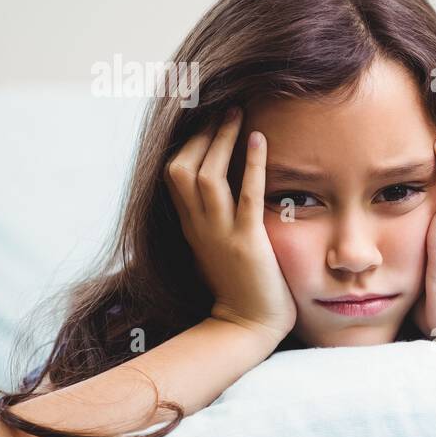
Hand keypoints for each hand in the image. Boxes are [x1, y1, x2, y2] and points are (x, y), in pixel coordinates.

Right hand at [164, 108, 297, 347]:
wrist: (246, 328)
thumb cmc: (241, 289)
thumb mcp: (218, 248)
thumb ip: (215, 220)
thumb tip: (223, 191)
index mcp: (191, 225)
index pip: (176, 174)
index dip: (188, 143)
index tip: (205, 118)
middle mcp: (198, 226)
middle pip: (184, 168)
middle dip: (201, 134)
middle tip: (223, 107)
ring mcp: (220, 234)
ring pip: (207, 177)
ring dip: (221, 141)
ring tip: (238, 114)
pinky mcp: (247, 243)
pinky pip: (246, 197)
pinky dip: (251, 165)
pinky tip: (259, 140)